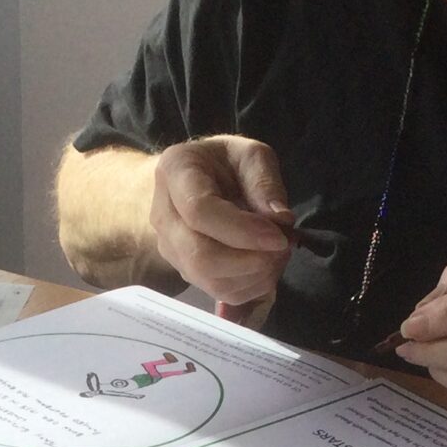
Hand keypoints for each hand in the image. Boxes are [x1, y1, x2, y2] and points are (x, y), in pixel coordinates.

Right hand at [148, 136, 295, 305]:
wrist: (197, 179)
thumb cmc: (225, 162)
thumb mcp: (250, 155)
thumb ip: (265, 182)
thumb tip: (281, 220)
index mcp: (175, 171)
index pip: (199, 211)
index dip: (242, 230)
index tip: (279, 236)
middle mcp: (163, 215)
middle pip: (201, 256)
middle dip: (251, 260)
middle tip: (283, 246)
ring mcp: (170, 248)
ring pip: (211, 281)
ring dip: (255, 276)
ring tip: (278, 253)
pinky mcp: (186, 271)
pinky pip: (220, 292)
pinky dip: (251, 287)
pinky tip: (266, 266)